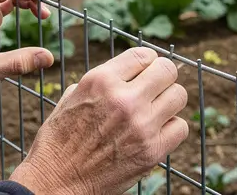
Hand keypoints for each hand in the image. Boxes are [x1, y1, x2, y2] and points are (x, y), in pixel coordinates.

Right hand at [9, 47, 188, 194]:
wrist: (56, 181)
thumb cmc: (60, 139)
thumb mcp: (72, 97)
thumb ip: (102, 81)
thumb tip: (128, 72)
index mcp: (101, 80)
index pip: (144, 54)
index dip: (147, 62)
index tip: (145, 71)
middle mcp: (124, 98)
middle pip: (167, 70)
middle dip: (162, 76)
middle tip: (154, 88)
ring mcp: (141, 125)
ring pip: (179, 96)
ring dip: (168, 101)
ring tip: (155, 110)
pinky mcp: (151, 150)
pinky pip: (180, 127)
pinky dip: (171, 128)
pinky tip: (156, 131)